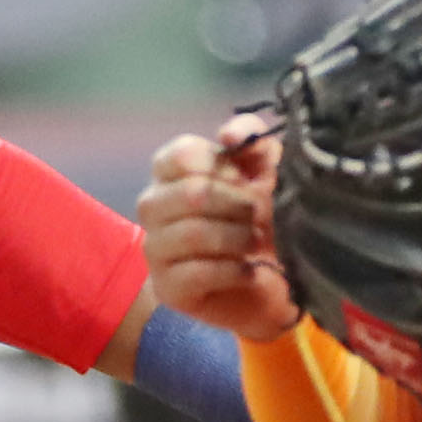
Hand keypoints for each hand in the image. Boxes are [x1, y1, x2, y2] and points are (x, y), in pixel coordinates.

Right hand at [140, 115, 304, 341]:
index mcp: (169, 173)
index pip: (179, 155)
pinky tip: (248, 271)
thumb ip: (252, 140)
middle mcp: (152, 207)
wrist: (269, 278)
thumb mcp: (265, 169)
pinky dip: (233, 271)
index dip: (221, 166)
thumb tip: (228, 133)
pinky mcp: (167, 288)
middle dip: (238, 204)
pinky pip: (197, 273)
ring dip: (238, 238)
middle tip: (259, 216)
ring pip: (193, 234)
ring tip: (256, 243)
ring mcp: (155, 249)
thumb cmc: (258, 216)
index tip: (246, 179)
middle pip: (191, 194)